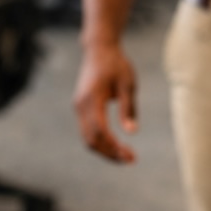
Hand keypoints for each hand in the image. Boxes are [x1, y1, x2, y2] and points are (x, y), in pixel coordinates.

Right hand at [73, 41, 138, 163]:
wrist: (98, 49)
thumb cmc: (116, 64)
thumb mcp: (127, 84)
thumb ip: (128, 108)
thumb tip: (132, 132)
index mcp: (92, 98)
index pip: (101, 130)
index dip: (114, 147)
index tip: (130, 156)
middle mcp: (81, 105)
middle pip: (91, 139)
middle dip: (110, 154)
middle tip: (131, 160)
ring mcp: (78, 107)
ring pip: (87, 138)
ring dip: (105, 150)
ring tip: (125, 157)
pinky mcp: (81, 108)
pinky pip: (87, 131)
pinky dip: (100, 142)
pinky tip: (115, 146)